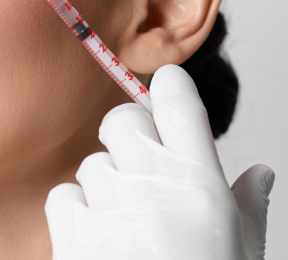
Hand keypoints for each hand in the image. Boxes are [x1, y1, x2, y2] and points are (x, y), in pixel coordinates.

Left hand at [45, 65, 273, 259]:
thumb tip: (261, 173)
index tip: (165, 83)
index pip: (182, 107)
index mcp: (204, 189)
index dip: (170, 86)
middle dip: (127, 134)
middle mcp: (157, 191)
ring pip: (91, 163)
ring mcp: (112, 212)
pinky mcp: (74, 238)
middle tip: (136, 163)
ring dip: (104, 186)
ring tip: (124, 225)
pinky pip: (64, 196)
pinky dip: (76, 213)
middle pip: (122, 119)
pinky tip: (97, 241)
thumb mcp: (244, 255)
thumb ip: (250, 209)